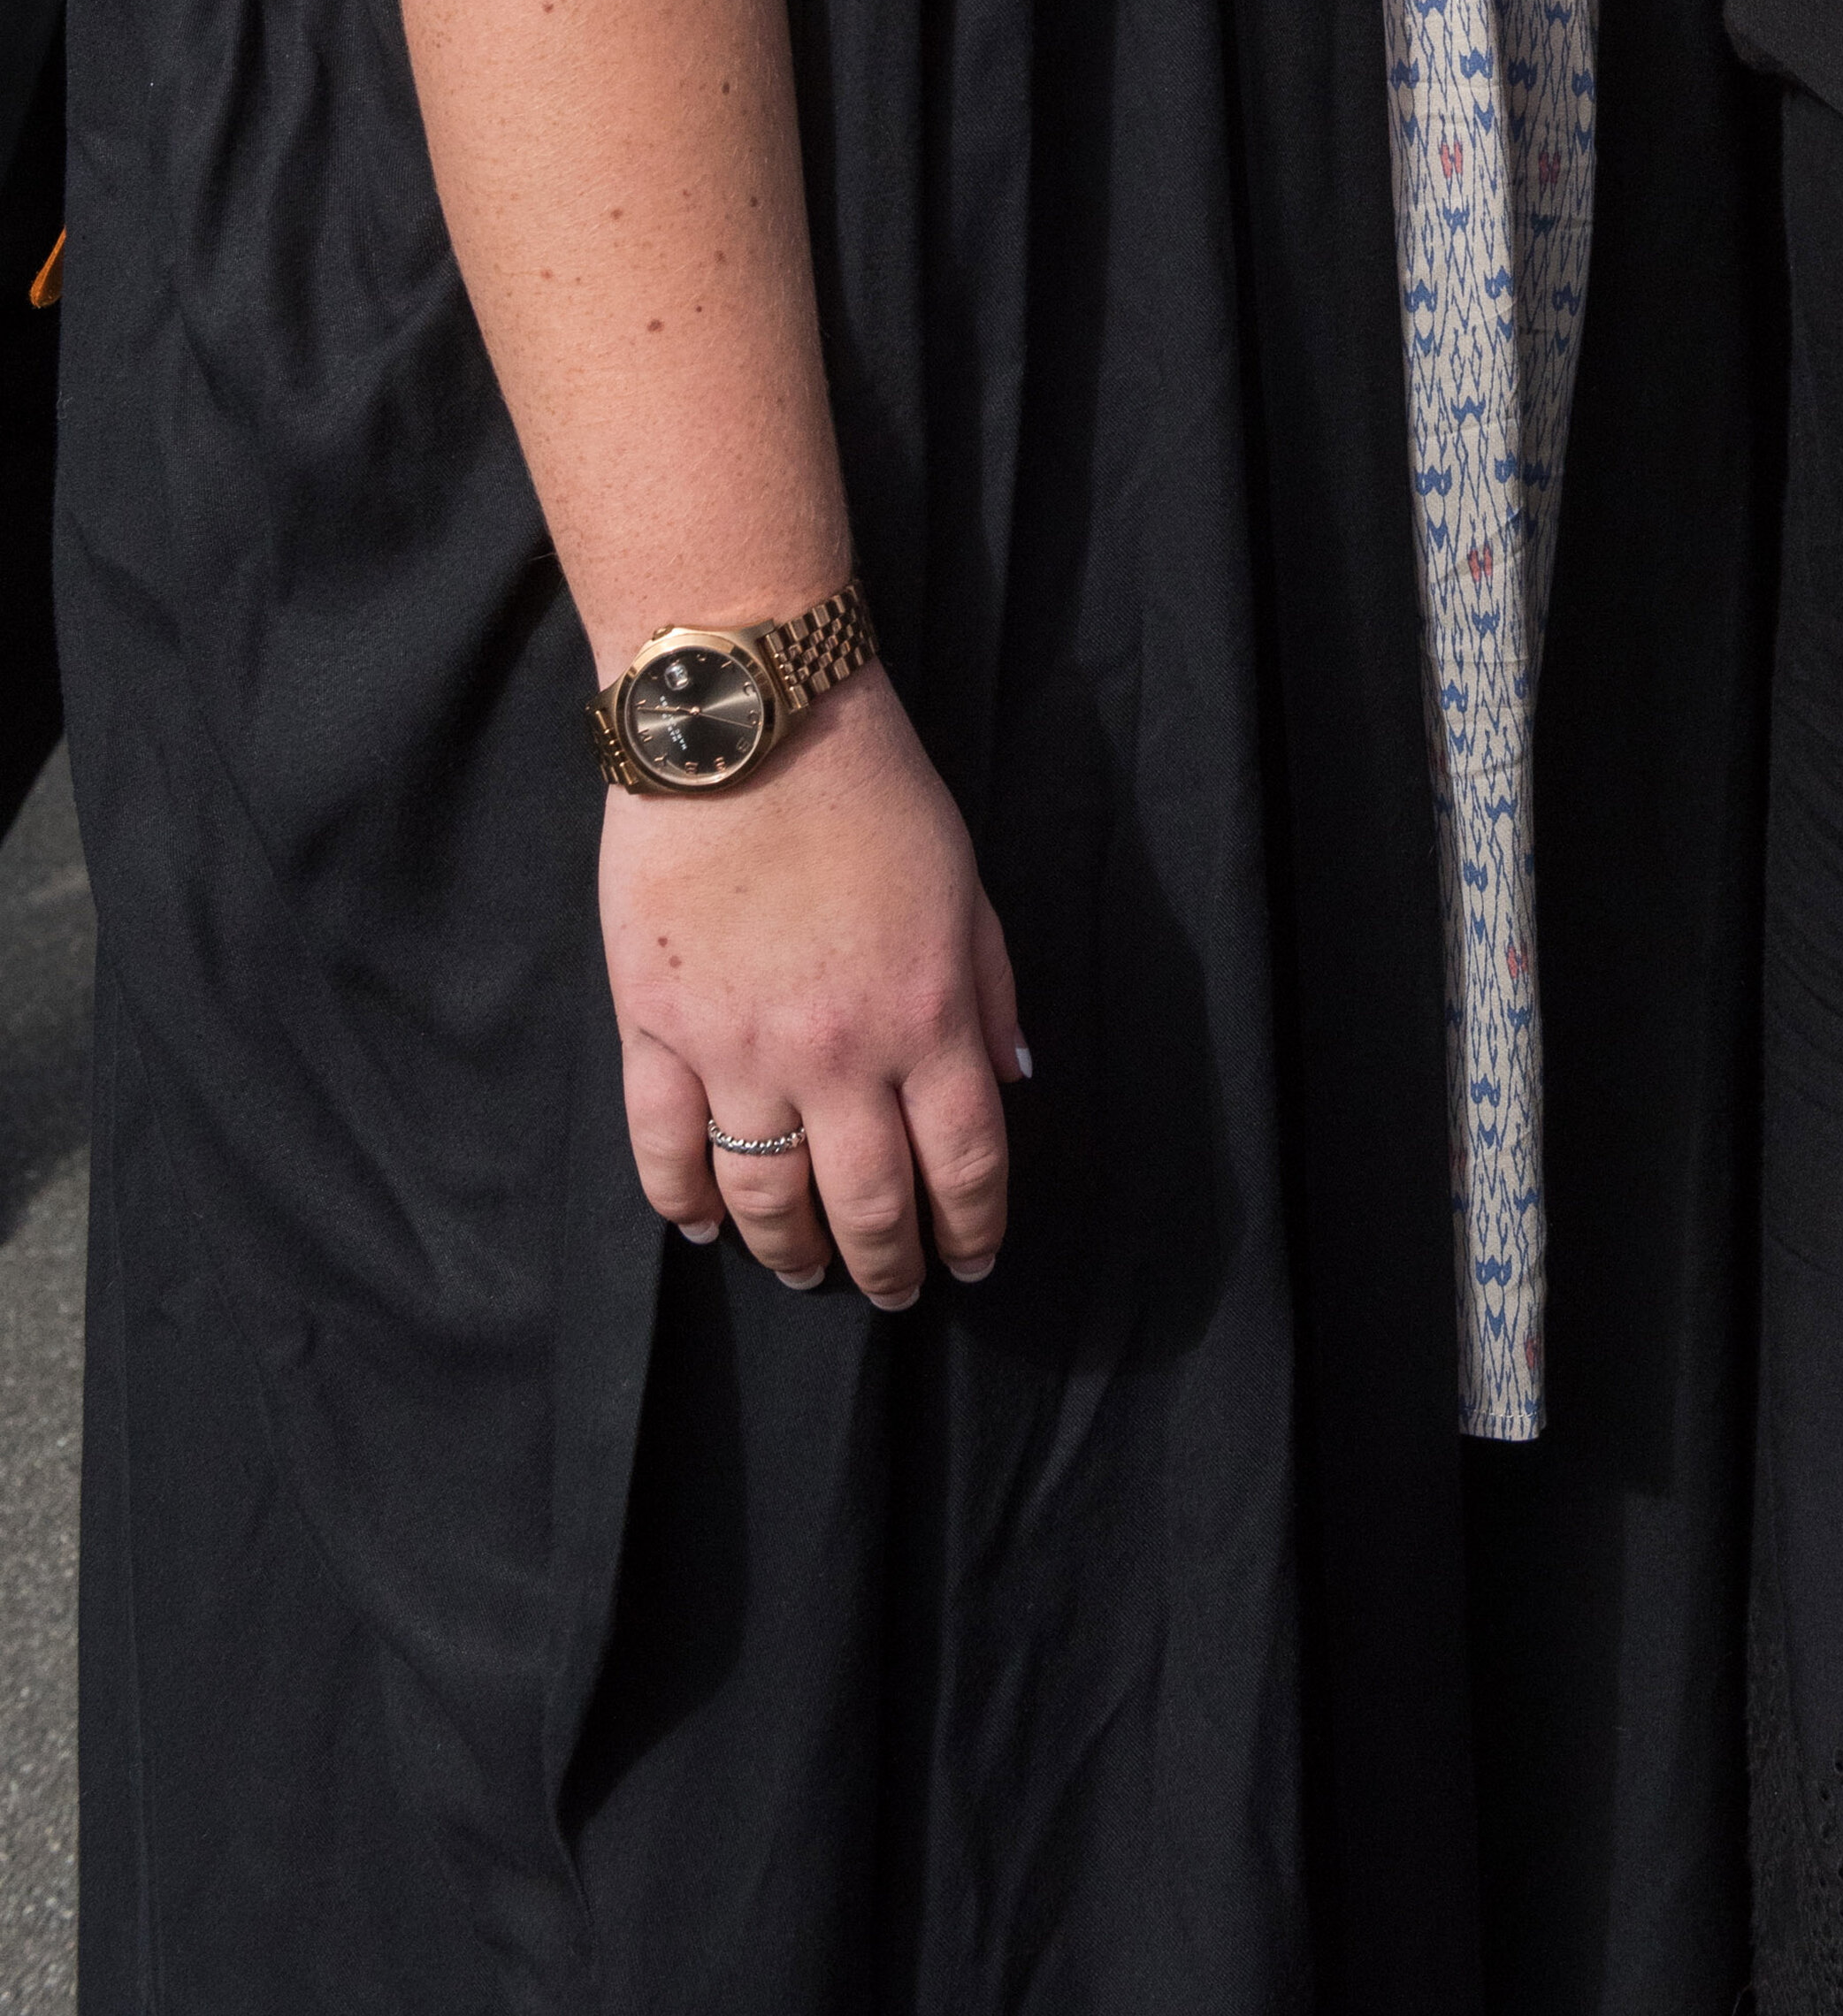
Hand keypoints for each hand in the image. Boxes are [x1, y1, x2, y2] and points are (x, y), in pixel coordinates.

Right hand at [604, 667, 1025, 1308]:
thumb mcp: (965, 885)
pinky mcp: (655, 1027)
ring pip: (763, 1195)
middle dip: (888, 1263)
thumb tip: (1013, 1079)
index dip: (973, 1228)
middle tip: (894, 1290)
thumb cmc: (872, 792)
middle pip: (869, 1201)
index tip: (972, 1262)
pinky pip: (664, 1147)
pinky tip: (703, 1226)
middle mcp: (838, 1052)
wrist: (752, 725)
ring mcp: (739, 1047)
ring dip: (790, 1249)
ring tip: (803, 1270)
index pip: (965, 1162)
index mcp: (927, 1016)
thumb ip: (989, 989)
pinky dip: (682, 1201)